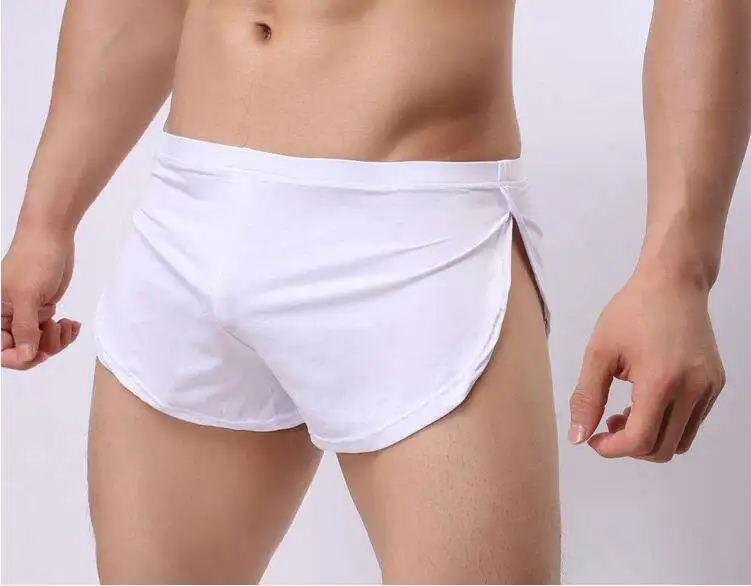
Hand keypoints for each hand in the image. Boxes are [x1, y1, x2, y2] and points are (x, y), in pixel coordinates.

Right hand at [2, 227, 80, 369]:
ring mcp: (28, 316)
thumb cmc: (33, 260)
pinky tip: (72, 323)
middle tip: (56, 331)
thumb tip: (24, 356)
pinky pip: (53, 334)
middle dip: (44, 347)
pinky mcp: (44, 311)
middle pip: (24, 352)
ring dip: (58, 340)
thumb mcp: (27, 295)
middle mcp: (9, 319)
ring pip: (41, 345)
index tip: (37, 354)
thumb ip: (25, 328)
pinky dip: (65, 333)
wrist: (51, 237)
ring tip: (66, 324)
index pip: (2, 351)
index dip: (18, 358)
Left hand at [569, 264, 724, 461]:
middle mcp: (692, 389)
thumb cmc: (632, 312)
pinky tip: (647, 401)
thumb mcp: (599, 352)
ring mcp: (708, 388)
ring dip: (649, 438)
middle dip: (628, 446)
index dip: (611, 449)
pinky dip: (667, 425)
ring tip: (626, 412)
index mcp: (661, 381)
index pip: (639, 440)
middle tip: (607, 422)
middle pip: (661, 449)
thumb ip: (587, 397)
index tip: (592, 438)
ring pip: (680, 441)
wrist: (673, 283)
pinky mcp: (716, 384)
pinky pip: (692, 423)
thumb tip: (578, 436)